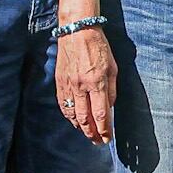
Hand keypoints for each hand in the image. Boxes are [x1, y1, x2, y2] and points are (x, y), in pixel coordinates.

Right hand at [54, 21, 117, 144]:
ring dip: (80, 127)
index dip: (104, 129)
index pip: (101, 114)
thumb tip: (109, 108)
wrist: (77, 30)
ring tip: (86, 134)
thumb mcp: (113, 67)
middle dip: (92, 133)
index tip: (107, 138)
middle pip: (85, 118)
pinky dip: (68, 115)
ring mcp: (68, 84)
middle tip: (97, 142)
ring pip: (72, 114)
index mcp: (97, 82)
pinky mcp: (60, 81)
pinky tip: (73, 120)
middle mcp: (81, 86)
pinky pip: (63, 104)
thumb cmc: (99, 46)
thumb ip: (111, 90)